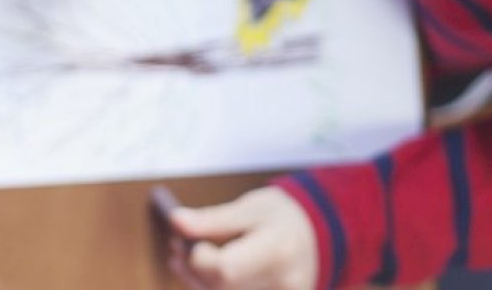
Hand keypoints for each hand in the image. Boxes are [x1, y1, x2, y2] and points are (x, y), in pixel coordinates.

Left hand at [166, 187, 317, 289]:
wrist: (316, 237)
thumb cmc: (279, 217)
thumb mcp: (249, 208)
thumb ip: (213, 219)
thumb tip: (175, 222)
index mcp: (277, 250)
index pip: (226, 270)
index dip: (199, 258)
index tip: (190, 242)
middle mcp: (283, 285)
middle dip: (193, 272)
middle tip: (177, 249)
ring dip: (199, 285)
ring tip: (186, 260)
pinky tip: (204, 278)